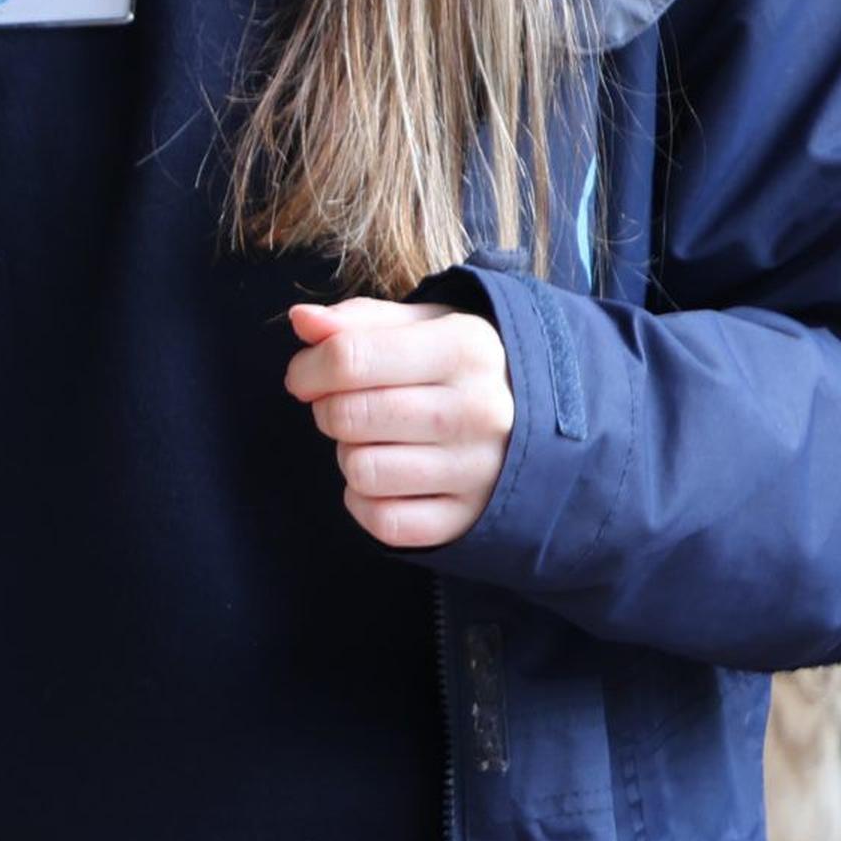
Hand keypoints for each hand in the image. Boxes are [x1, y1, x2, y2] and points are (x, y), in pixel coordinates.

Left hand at [284, 296, 513, 547]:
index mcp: (465, 350)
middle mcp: (478, 411)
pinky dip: (367, 503)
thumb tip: (302, 319)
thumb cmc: (462, 366)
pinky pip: (383, 521)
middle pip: (347, 416)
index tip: (307, 375)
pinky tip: (388, 479)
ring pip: (361, 471)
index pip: (349, 358)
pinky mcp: (469, 519)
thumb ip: (358, 321)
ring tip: (378, 441)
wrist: (538, 421)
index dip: (309, 368)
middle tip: (349, 406)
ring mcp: (478, 471)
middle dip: (329, 409)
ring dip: (351, 456)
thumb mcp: (423, 326)